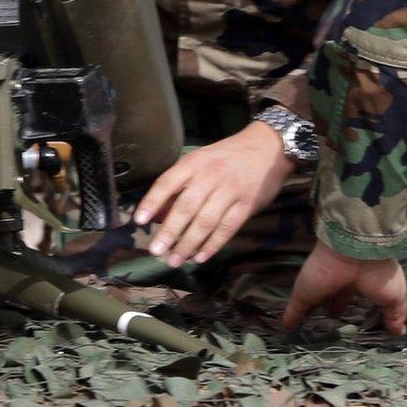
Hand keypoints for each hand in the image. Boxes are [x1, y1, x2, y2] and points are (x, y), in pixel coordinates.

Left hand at [131, 121, 295, 269]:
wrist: (268, 147)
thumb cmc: (227, 156)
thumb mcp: (201, 161)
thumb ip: (180, 185)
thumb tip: (157, 214)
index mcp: (194, 162)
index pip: (168, 182)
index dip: (152, 201)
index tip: (139, 221)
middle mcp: (210, 176)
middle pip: (186, 207)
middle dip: (169, 231)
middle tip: (155, 250)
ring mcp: (230, 191)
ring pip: (205, 222)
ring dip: (188, 244)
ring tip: (174, 260)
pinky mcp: (246, 205)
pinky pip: (227, 229)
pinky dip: (212, 245)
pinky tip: (199, 257)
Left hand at [281, 242, 406, 334]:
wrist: (355, 251)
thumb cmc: (378, 273)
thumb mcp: (394, 296)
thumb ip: (395, 314)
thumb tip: (400, 331)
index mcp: (361, 281)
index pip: (356, 295)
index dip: (355, 306)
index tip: (354, 321)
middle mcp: (339, 282)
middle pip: (335, 297)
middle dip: (334, 308)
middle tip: (330, 320)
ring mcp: (320, 287)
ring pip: (314, 302)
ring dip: (312, 313)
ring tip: (309, 326)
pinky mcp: (304, 293)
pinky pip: (296, 308)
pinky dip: (291, 317)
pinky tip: (288, 327)